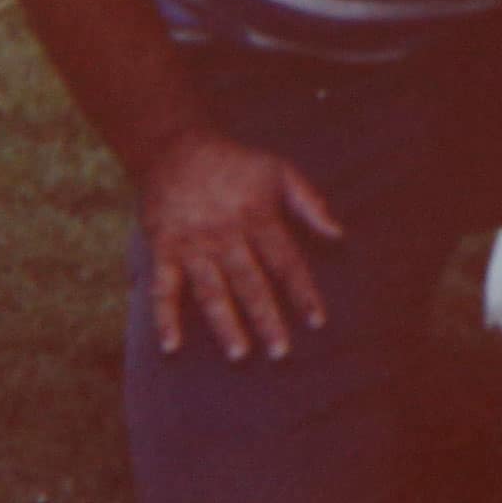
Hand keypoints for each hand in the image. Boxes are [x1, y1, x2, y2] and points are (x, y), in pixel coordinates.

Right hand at [138, 127, 343, 361]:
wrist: (177, 149)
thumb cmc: (236, 164)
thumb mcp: (280, 171)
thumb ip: (310, 203)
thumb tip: (338, 234)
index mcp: (259, 217)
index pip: (286, 262)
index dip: (303, 292)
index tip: (317, 321)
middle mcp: (227, 235)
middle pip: (251, 283)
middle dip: (267, 318)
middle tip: (281, 351)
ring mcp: (193, 244)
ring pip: (211, 291)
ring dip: (225, 324)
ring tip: (240, 354)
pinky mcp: (163, 249)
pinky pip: (163, 288)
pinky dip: (164, 317)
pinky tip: (171, 345)